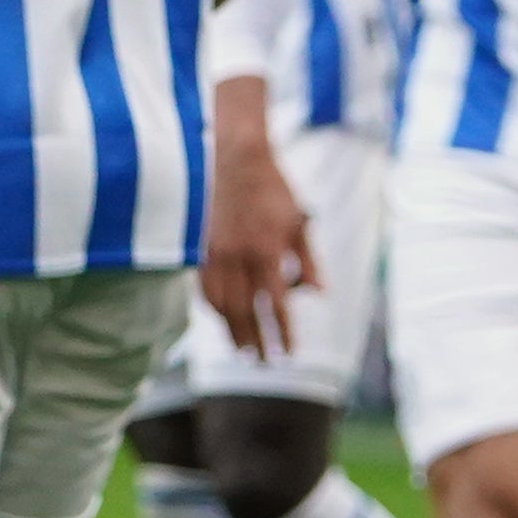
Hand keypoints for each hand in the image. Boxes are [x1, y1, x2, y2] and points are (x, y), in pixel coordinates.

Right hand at [202, 89, 309, 355]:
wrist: (233, 154)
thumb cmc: (272, 186)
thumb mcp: (299, 221)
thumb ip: (308, 259)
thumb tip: (319, 293)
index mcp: (268, 251)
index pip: (277, 306)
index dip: (283, 333)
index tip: (288, 353)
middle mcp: (239, 257)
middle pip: (246, 313)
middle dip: (256, 342)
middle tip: (263, 362)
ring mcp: (215, 253)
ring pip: (220, 305)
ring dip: (232, 331)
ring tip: (241, 348)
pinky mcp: (199, 246)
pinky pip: (203, 287)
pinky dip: (213, 308)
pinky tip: (222, 317)